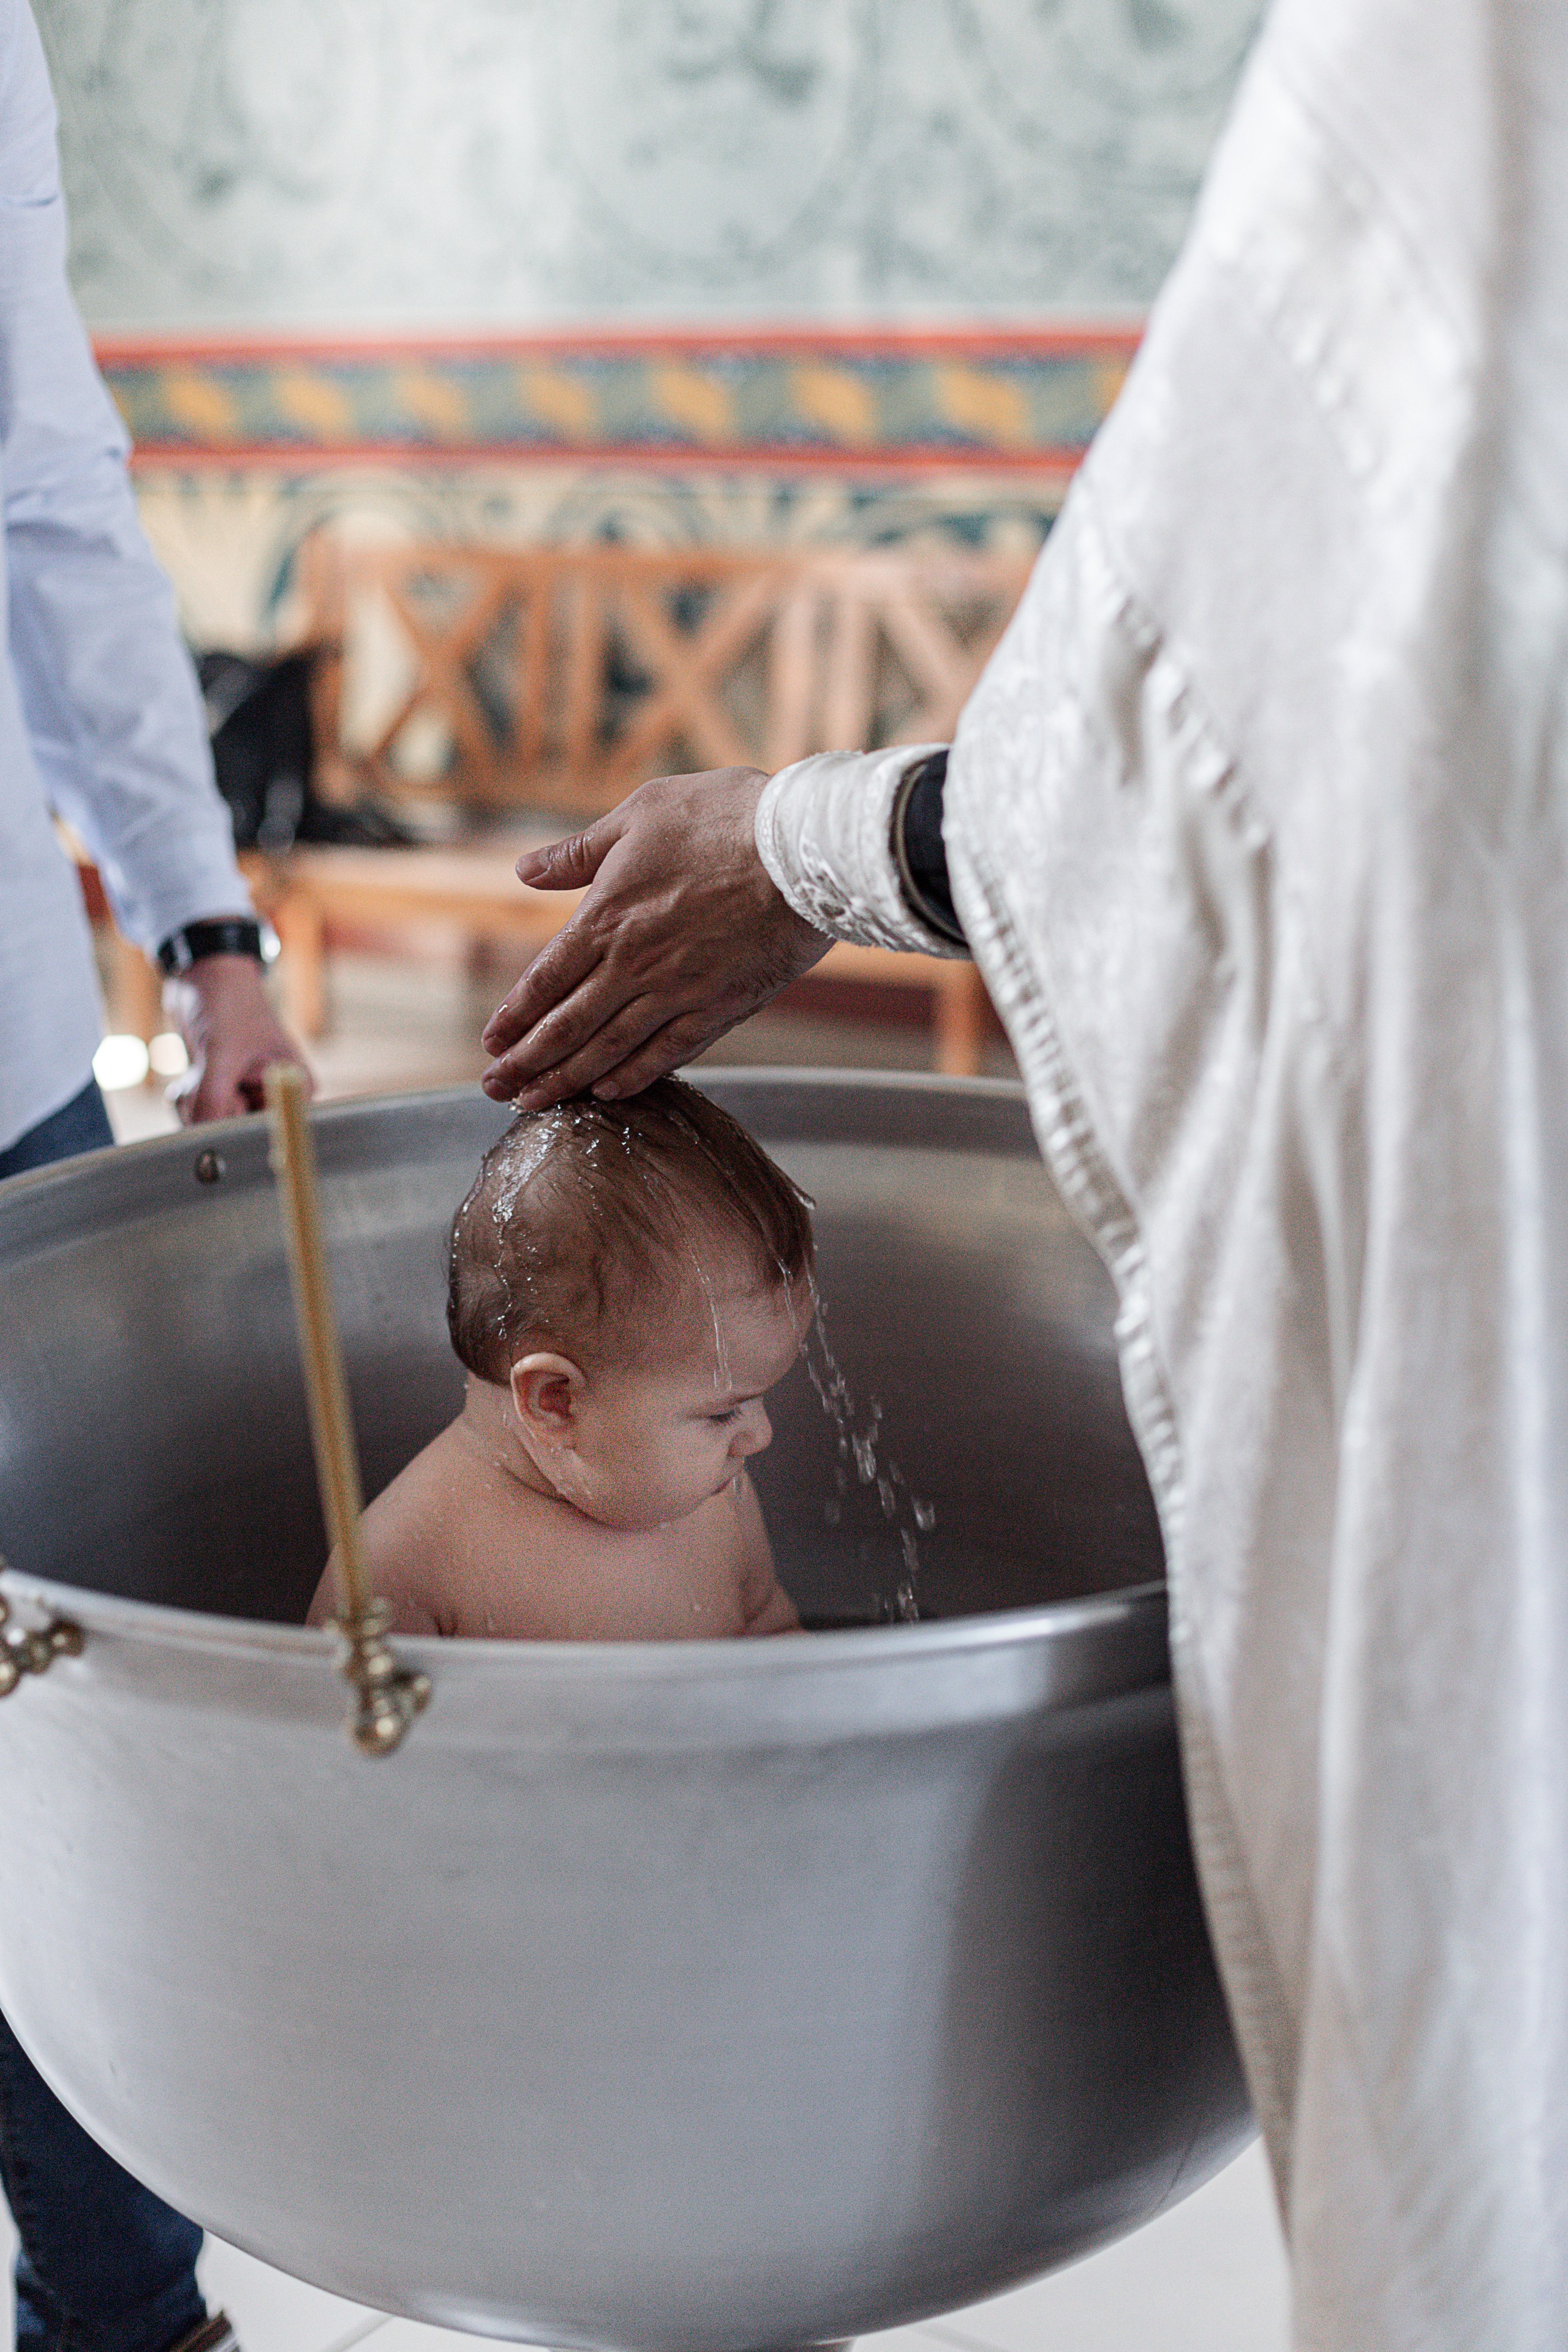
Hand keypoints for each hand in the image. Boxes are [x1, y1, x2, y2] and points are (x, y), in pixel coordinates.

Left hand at [164, 954, 312, 1123]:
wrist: (204, 976)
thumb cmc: (227, 1002)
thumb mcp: (221, 1052)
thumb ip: (213, 1100)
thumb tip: (202, 1141)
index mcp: (296, 1089)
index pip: (272, 1132)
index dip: (239, 1129)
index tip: (217, 1110)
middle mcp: (276, 1098)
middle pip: (238, 1134)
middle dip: (208, 1112)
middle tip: (201, 1081)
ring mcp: (248, 1097)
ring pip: (213, 1127)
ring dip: (193, 1104)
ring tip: (196, 1073)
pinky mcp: (225, 1094)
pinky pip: (199, 1117)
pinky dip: (187, 1100)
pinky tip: (191, 1076)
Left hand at [481, 765, 829, 1107]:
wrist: (803, 848)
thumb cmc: (724, 818)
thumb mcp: (639, 814)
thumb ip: (579, 851)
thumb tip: (525, 869)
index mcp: (608, 916)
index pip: (545, 979)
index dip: (515, 1015)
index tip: (491, 1042)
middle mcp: (634, 964)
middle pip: (566, 1025)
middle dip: (525, 1062)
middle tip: (494, 1087)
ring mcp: (678, 991)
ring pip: (609, 1048)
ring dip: (566, 1079)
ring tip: (534, 1102)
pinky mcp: (721, 1007)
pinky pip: (668, 1052)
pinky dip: (634, 1076)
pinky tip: (609, 1091)